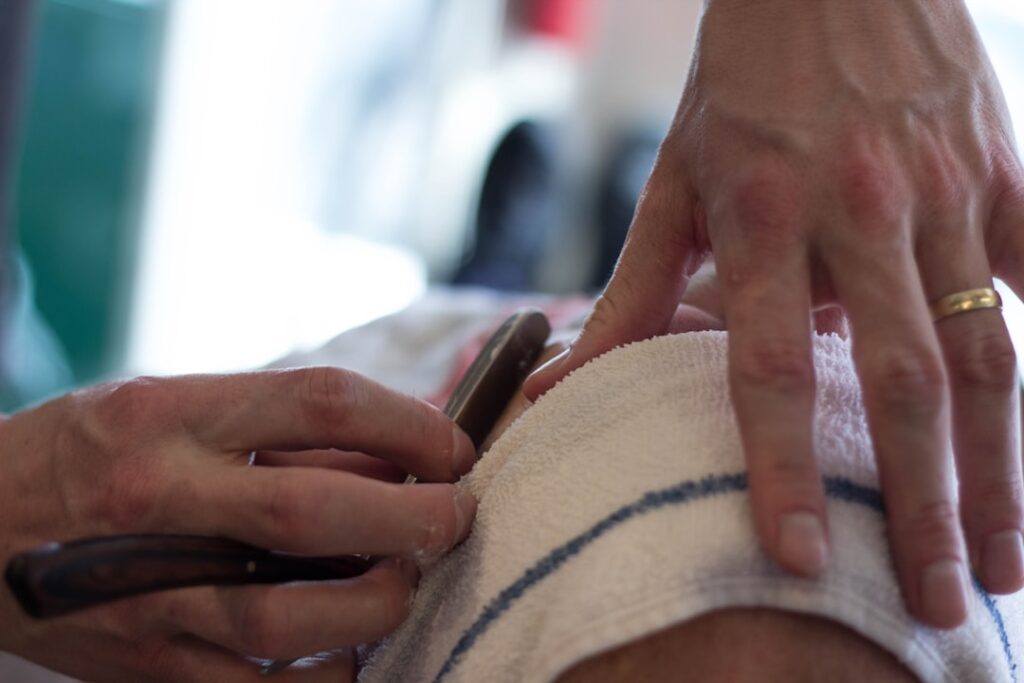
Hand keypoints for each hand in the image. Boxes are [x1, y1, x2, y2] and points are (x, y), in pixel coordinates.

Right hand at [0, 369, 476, 680]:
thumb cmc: (89, 453)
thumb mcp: (173, 404)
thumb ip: (278, 429)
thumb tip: (398, 454)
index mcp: (172, 417)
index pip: (322, 403)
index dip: (409, 424)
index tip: (451, 445)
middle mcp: (162, 501)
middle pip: (316, 511)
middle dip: (413, 517)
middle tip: (457, 516)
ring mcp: (152, 593)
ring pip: (291, 616)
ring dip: (377, 602)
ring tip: (405, 580)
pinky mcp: (150, 665)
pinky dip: (327, 674)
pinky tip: (353, 650)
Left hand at [526, 0, 1023, 627]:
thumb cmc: (740, 81)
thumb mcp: (672, 181)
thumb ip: (631, 292)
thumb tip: (563, 384)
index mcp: (761, 215)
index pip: (769, 366)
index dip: (779, 468)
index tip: (799, 560)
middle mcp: (862, 210)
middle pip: (903, 382)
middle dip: (928, 506)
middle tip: (941, 604)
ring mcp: (946, 189)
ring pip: (990, 350)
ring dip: (1005, 468)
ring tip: (1009, 563)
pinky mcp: (1003, 166)